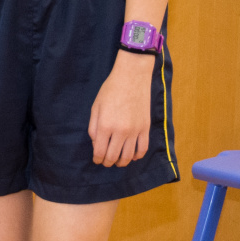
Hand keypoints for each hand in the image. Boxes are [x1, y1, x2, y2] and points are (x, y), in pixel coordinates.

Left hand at [88, 52, 153, 166]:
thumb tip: (96, 144)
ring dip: (121, 162)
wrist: (132, 77)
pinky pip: (143, 149)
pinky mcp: (145, 128)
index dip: (97, 159)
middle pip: (114, 157)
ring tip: (117, 161)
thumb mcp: (96, 107)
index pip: (100, 152)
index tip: (97, 160)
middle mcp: (120, 131)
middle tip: (105, 162)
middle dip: (107, 162)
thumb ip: (93, 128)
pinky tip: (132, 156)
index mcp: (105, 126)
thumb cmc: (110, 90)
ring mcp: (135, 131)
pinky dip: (137, 156)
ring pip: (128, 156)